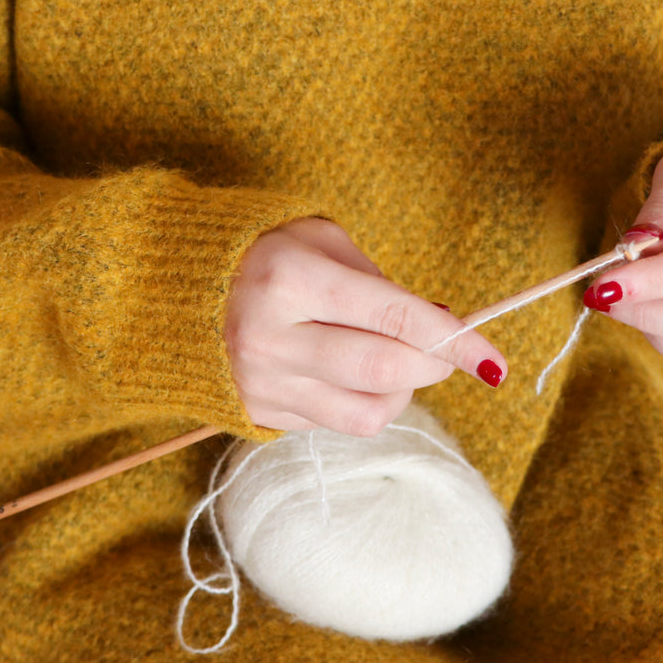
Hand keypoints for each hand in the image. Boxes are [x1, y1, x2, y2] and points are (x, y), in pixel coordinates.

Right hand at [224, 218, 508, 435]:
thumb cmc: (260, 251)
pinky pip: (335, 423)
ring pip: (366, 412)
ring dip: (403, 391)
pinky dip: (364, 402)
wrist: (169, 287)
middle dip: (433, 364)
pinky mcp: (257, 412)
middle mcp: (271, 337)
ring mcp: (261, 382)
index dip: (454, 340)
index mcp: (289, 278)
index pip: (393, 317)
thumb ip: (378, 282)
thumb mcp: (317, 239)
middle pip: (384, 371)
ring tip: (397, 361)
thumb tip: (438, 326)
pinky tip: (353, 372)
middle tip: (447, 351)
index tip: (493, 359)